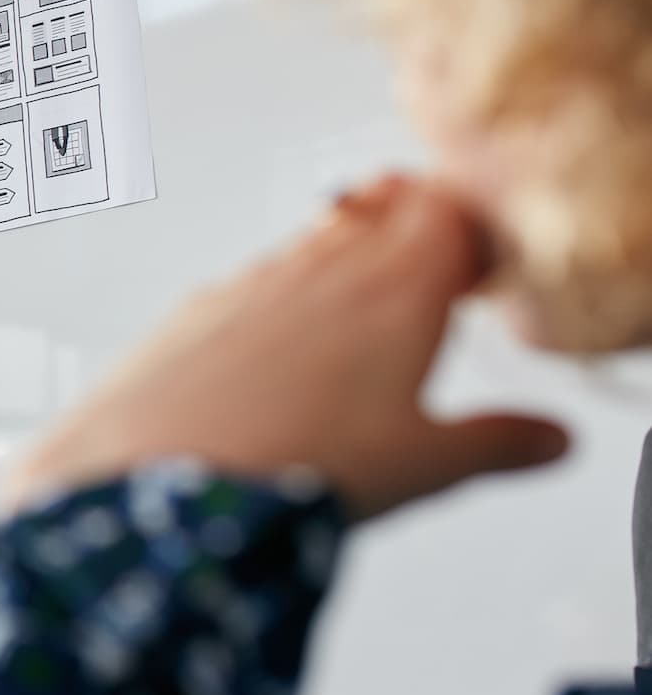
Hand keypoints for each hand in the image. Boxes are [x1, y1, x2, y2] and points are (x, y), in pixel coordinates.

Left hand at [3, 177, 568, 522]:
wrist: (152, 484)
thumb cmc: (286, 468)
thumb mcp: (421, 467)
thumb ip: (493, 444)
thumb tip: (542, 439)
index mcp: (396, 287)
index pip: (449, 210)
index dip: (471, 230)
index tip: (480, 267)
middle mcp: (319, 268)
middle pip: (380, 213)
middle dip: (410, 235)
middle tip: (432, 277)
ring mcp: (248, 283)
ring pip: (312, 244)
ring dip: (343, 264)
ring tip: (360, 319)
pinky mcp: (191, 312)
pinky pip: (248, 285)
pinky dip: (276, 304)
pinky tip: (273, 357)